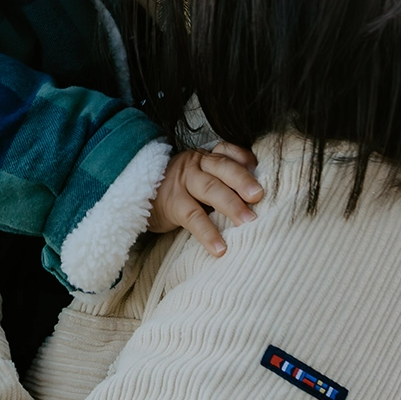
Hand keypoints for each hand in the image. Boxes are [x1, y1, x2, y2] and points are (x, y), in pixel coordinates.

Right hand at [147, 142, 263, 255]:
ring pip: (210, 189)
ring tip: (248, 222)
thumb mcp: (200, 177)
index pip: (227, 151)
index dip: (245, 160)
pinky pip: (193, 217)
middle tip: (260, 196)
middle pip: (223, 168)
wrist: (139, 194)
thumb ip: (223, 179)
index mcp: (206, 157)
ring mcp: (183, 183)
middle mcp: (196, 165)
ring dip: (231, 205)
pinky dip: (208, 233)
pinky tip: (220, 248)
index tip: (261, 172)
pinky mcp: (173, 203)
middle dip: (243, 181)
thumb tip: (258, 195)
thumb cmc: (180, 189)